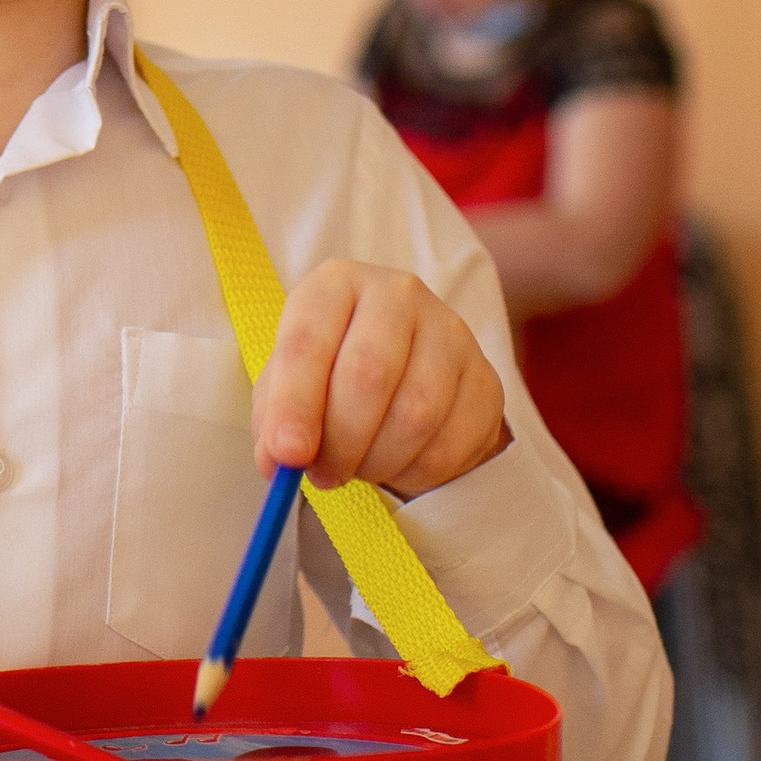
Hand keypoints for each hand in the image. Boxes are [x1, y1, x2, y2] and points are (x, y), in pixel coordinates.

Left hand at [251, 259, 506, 499]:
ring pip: (415, 414)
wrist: (402, 372)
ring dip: (377, 461)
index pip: (309, 341)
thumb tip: (278, 462)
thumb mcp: (288, 387)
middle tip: (323, 475)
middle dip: (340, 441)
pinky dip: (417, 472)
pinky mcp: (486, 379)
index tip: (288, 454)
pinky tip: (398, 463)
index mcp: (337, 284)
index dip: (295, 403)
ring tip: (359, 465)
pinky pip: (450, 443)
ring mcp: (451, 332)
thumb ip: (274, 423)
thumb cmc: (330, 375)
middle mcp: (398, 294)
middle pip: (369, 375)